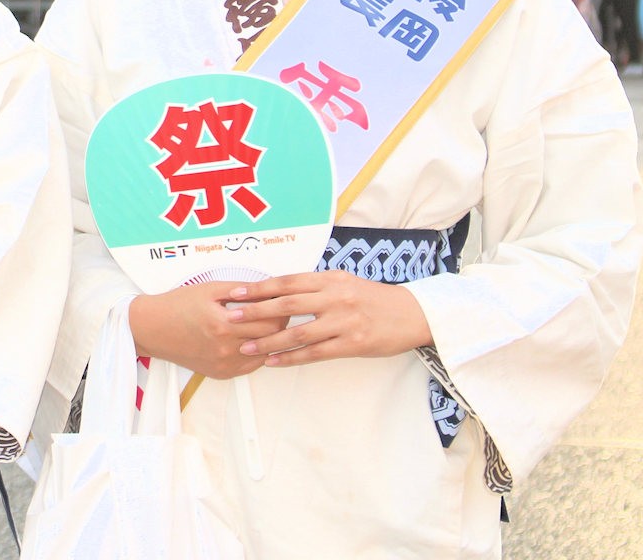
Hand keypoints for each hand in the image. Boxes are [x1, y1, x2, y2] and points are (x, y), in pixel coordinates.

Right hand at [127, 283, 286, 379]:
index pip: (270, 321)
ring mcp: (224, 364)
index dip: (281, 310)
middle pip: (270, 338)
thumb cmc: (178, 305)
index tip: (283, 301)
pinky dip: (257, 352)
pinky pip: (250, 366)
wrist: (153, 328)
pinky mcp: (222, 373)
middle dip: (279, 323)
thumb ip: (243, 289)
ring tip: (267, 324)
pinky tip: (253, 339)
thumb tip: (270, 288)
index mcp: (223, 324)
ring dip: (269, 340)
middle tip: (280, 310)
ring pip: (264, 354)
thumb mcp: (210, 289)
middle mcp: (225, 348)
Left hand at [233, 271, 432, 367]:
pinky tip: (274, 362)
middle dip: (255, 311)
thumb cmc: (374, 299)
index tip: (237, 292)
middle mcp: (334, 297)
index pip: (288, 281)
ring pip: (298, 331)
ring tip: (246, 347)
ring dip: (269, 341)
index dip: (260, 288)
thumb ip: (317, 286)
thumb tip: (283, 290)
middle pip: (287, 304)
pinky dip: (292, 358)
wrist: (412, 314)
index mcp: (330, 279)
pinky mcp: (352, 343)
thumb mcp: (346, 282)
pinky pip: (315, 353)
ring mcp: (343, 321)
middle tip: (231, 317)